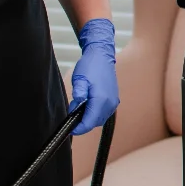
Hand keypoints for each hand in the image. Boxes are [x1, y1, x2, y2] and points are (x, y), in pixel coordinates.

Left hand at [69, 18, 119, 135]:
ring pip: (100, 119)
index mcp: (101, 99)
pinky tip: (87, 104)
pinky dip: (95, 113)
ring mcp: (113, 102)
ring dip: (89, 117)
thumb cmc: (91, 65)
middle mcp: (110, 103)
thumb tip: (76, 107)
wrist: (102, 56)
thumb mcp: (80, 78)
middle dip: (83, 121)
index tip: (70, 129)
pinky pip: (104, 113)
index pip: (90, 122)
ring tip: (79, 106)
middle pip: (95, 122)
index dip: (79, 128)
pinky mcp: (114, 100)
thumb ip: (79, 93)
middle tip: (72, 110)